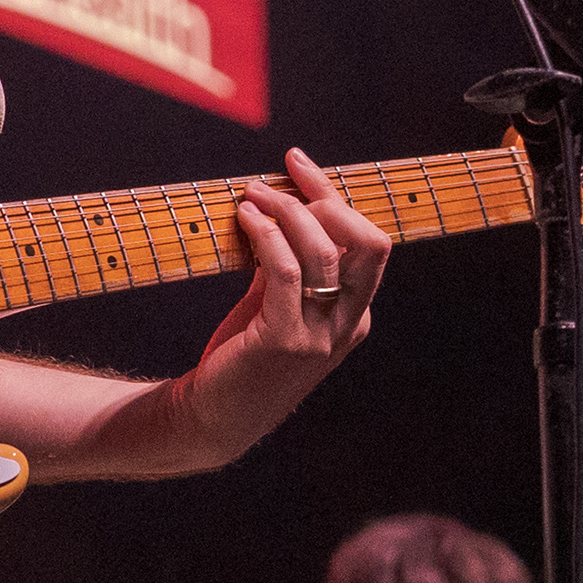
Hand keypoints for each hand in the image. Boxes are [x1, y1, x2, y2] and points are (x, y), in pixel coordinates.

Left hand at [177, 147, 392, 452]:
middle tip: (277, 182)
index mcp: (355, 316)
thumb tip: (281, 205)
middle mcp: (348, 326)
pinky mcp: (284, 341)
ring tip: (251, 197)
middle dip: (325, 199)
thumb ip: (289, 265)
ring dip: (287, 212)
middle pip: (369, 244)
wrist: (212, 418)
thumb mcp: (276, 305)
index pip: (368, 242)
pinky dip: (268, 235)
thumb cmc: (243, 358)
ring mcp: (320, 336)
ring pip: (325, 252)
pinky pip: (285, 271)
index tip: (296, 163)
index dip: (334, 195)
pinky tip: (245, 220)